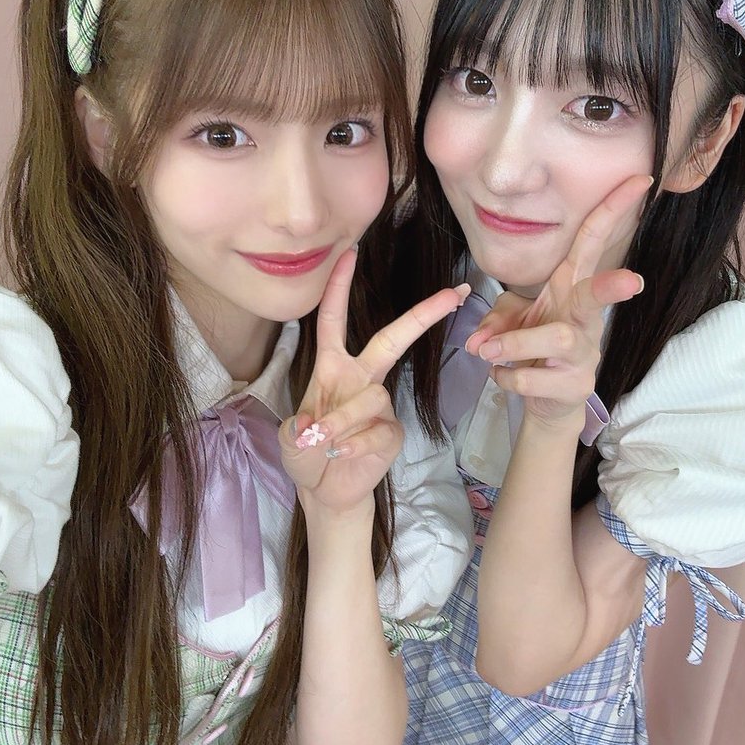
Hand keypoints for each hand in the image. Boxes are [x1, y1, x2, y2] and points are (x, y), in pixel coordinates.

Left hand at [280, 248, 468, 515]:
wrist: (325, 491)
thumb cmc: (307, 454)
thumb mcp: (291, 438)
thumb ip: (301, 428)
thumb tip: (318, 426)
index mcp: (332, 368)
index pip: (334, 320)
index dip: (339, 287)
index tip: (349, 253)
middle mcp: (361, 378)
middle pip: (392, 339)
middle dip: (422, 315)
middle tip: (454, 293)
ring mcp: (380, 404)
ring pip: (369, 397)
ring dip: (341, 421)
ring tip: (324, 444)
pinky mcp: (393, 431)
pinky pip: (377, 430)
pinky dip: (354, 446)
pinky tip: (343, 456)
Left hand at [466, 175, 651, 428]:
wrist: (549, 404)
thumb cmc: (534, 349)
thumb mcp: (511, 323)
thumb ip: (493, 322)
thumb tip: (480, 342)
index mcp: (571, 289)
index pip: (592, 243)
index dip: (614, 210)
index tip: (641, 180)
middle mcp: (582, 318)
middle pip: (596, 296)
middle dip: (610, 287)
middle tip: (632, 282)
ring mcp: (583, 354)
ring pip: (556, 338)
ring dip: (516, 342)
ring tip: (487, 351)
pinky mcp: (574, 387)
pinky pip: (531, 379)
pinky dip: (505, 378)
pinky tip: (502, 377)